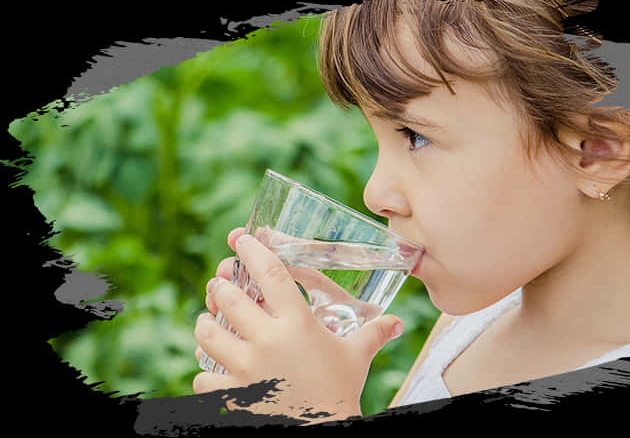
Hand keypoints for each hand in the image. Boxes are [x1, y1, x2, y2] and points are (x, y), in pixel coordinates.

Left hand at [193, 228, 404, 423]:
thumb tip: (396, 323)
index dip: (253, 251)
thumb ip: (374, 334)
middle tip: (220, 285)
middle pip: (228, 298)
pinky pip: (204, 377)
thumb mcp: (357, 357)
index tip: (241, 239)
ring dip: (205, 325)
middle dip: (220, 287)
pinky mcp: (233, 395)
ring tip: (208, 322)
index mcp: (297, 324)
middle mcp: (268, 341)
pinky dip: (206, 373)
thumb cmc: (340, 391)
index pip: (270, 274)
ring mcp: (246, 369)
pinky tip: (213, 370)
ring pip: (207, 334)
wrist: (323, 434)